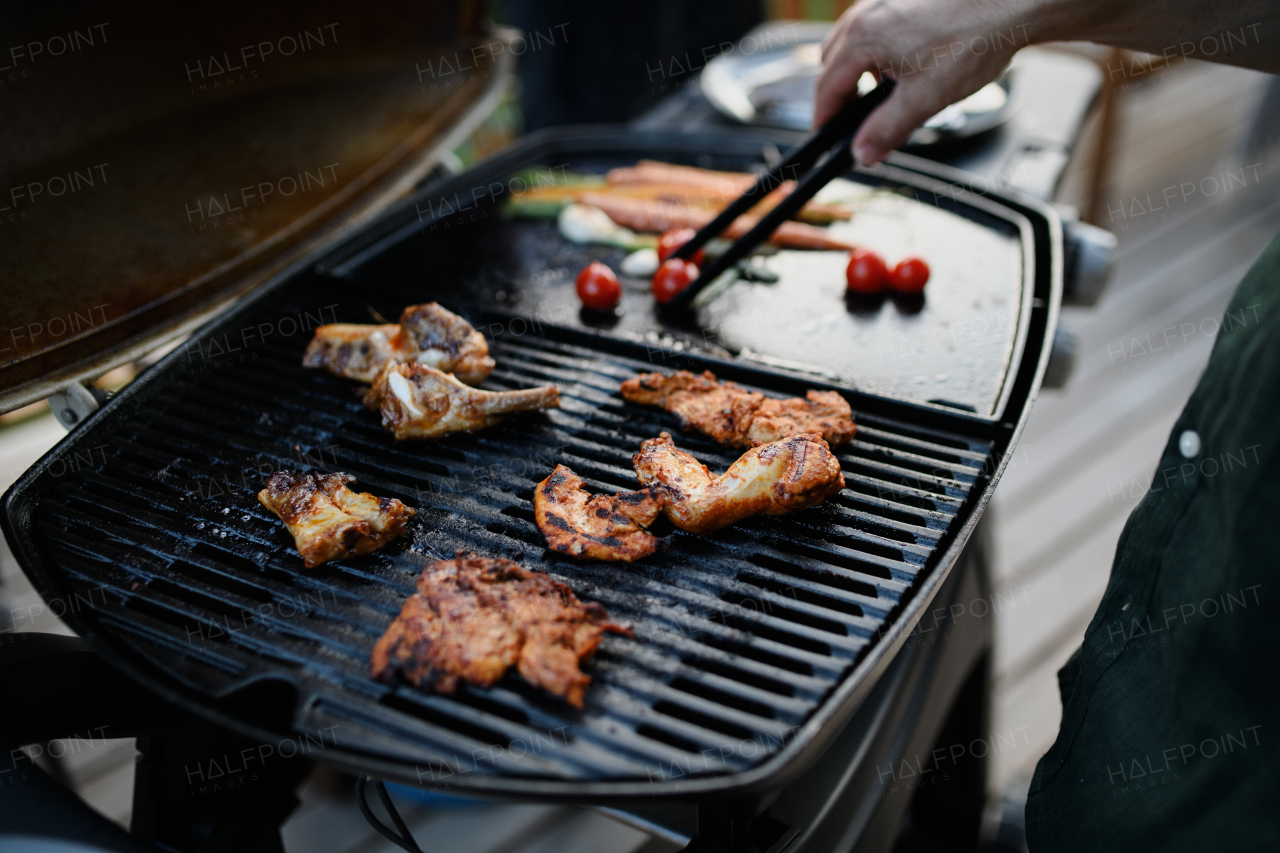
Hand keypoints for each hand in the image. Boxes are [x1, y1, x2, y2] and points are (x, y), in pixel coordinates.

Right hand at [815, 0, 1029, 164]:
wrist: (1012, 3)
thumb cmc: (974, 39)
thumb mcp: (925, 98)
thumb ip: (887, 129)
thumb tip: (863, 153)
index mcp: (863, 36)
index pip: (826, 85)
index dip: (824, 117)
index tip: (826, 136)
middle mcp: (868, 11)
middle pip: (833, 61)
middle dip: (840, 94)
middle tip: (856, 123)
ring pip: (855, 42)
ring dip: (860, 71)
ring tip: (887, 95)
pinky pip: (878, 27)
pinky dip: (881, 50)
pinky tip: (908, 65)